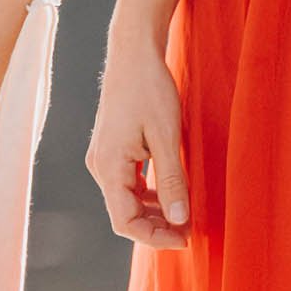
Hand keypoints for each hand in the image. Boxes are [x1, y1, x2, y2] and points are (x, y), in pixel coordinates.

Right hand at [88, 30, 189, 246]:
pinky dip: (149, 196)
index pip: (125, 221)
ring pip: (126, 201)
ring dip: (153, 213)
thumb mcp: (167, 137)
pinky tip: (171, 193)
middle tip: (190, 230)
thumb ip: (172, 181)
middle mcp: (99, 166)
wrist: (133, 53)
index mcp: (109, 165)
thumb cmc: (149, 89)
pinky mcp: (111, 150)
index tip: (185, 237)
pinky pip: (127, 184)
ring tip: (184, 215)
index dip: (155, 237)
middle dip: (156, 228)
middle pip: (123, 214)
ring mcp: (103, 158)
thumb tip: (179, 221)